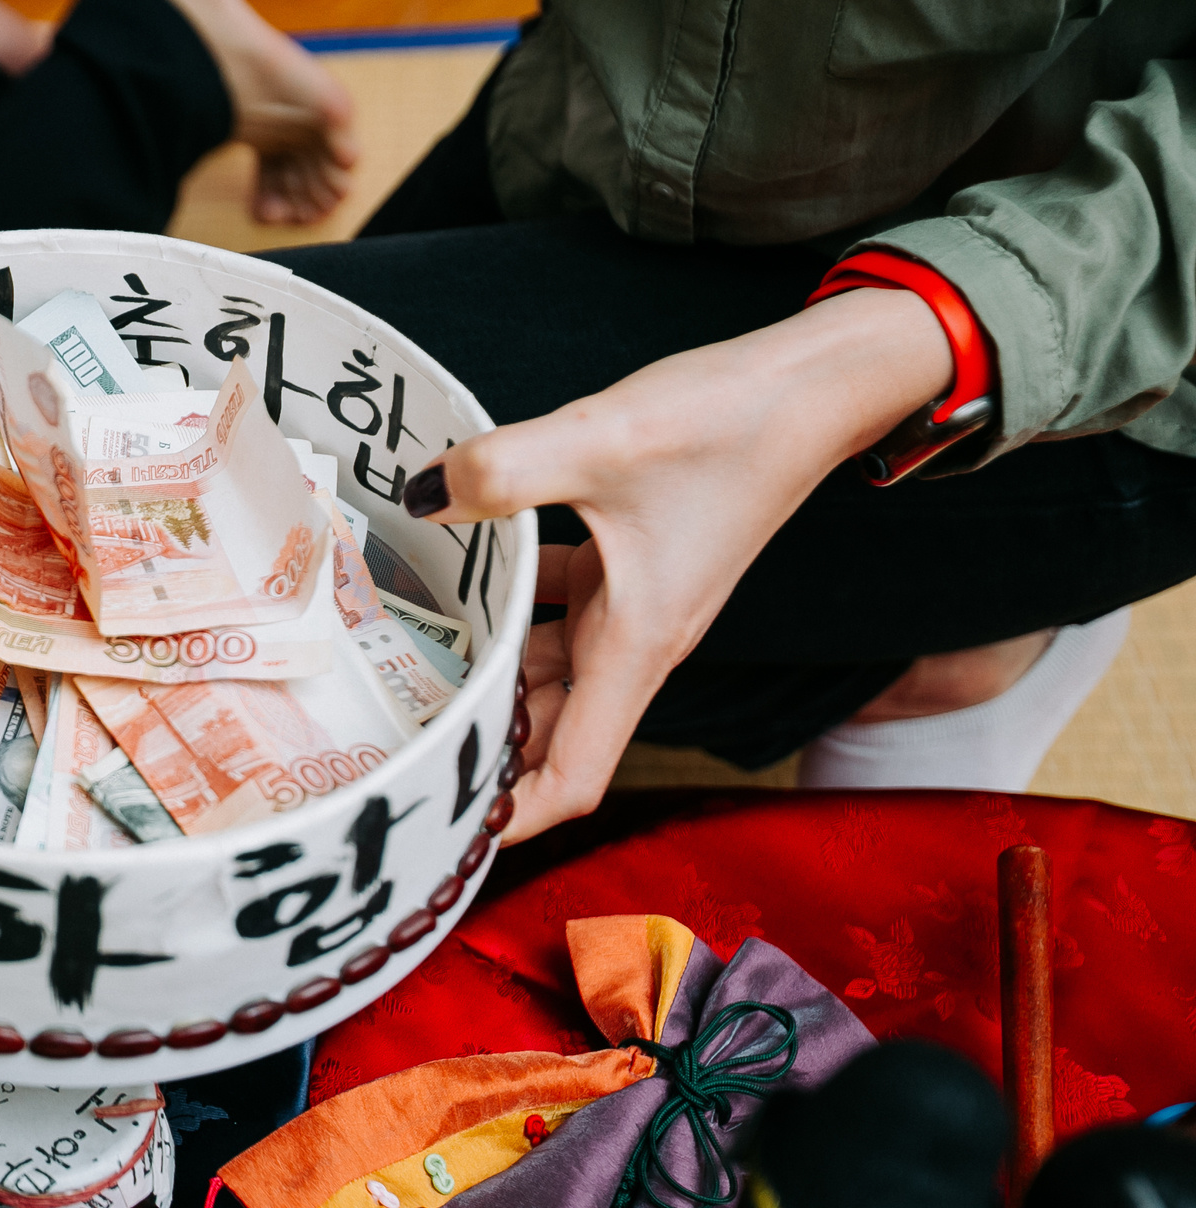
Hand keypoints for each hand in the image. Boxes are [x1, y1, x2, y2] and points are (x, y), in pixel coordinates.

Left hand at [409, 288, 952, 841]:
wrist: (815, 385)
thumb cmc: (730, 423)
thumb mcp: (598, 440)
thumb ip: (501, 471)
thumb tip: (422, 496)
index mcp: (636, 646)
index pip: (574, 775)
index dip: (511, 815)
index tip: (443, 822)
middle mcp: (636, 641)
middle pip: (549, 733)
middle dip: (478, 750)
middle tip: (392, 745)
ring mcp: (634, 603)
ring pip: (548, 670)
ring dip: (489, 677)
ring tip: (404, 672)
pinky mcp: (630, 561)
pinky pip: (559, 608)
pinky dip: (511, 605)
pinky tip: (456, 571)